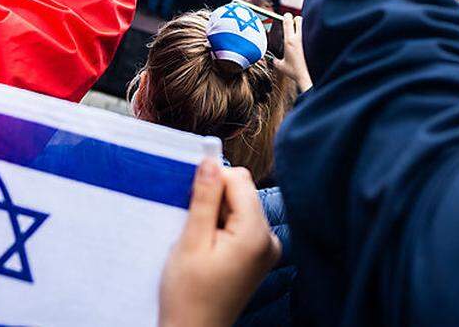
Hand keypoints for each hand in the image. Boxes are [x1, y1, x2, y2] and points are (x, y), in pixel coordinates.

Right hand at [159, 160, 279, 326]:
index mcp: (256, 234)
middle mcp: (269, 239)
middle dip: (214, 199)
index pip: (239, 180)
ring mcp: (267, 248)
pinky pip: (241, 223)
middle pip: (242, 191)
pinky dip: (221, 226)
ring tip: (199, 242)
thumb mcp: (190, 242)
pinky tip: (207, 247)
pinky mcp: (259, 255)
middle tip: (193, 227)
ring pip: (240, 205)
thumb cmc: (188, 296)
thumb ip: (203, 199)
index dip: (211, 181)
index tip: (189, 197)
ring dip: (215, 213)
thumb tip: (210, 162)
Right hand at [274, 13, 311, 92]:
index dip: (286, 17)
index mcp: (289, 40)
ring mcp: (309, 39)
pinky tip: (310, 39)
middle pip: (299, 18)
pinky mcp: (316, 42)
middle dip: (296, 20)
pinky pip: (314, 32)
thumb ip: (276, 60)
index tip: (286, 18)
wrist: (309, 77)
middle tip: (295, 26)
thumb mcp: (282, 66)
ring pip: (307, 24)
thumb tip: (274, 59)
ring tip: (302, 32)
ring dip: (304, 26)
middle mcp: (299, 37)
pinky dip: (311, 33)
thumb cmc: (296, 72)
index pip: (287, 19)